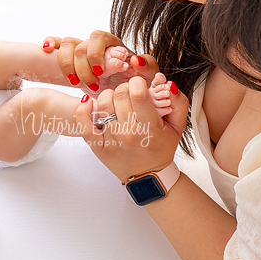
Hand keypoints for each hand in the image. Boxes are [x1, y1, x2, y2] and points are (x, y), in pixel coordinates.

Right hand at [41, 31, 158, 92]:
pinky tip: (47, 49)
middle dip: (83, 67)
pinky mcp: (70, 57)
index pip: (99, 37)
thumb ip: (147, 66)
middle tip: (92, 84)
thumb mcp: (147, 77)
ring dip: (67, 65)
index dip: (96, 54)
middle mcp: (95, 43)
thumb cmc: (134, 84)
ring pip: (67, 44)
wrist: (120, 96)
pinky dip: (50, 42)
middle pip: (81, 44)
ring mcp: (81, 49)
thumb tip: (135, 59)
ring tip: (75, 83)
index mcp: (113, 43)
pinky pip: (56, 43)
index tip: (100, 72)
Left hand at [74, 75, 188, 183]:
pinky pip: (84, 124)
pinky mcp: (98, 147)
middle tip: (129, 94)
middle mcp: (130, 134)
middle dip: (125, 88)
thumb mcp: (178, 126)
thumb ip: (178, 102)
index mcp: (151, 128)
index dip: (137, 83)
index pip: (138, 94)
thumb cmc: (162, 148)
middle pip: (120, 95)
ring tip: (115, 101)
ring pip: (103, 105)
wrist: (148, 176)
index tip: (139, 85)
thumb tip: (167, 83)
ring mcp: (112, 141)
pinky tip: (89, 103)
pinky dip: (83, 110)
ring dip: (108, 96)